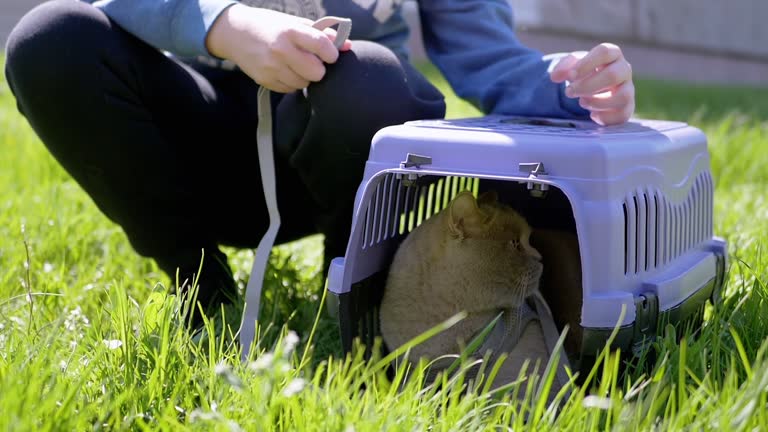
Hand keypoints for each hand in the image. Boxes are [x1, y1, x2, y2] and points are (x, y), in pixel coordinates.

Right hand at [206, 4, 351, 92]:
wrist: (234, 33)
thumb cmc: (270, 26)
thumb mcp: (294, 23)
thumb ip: (321, 34)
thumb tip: (347, 45)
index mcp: (290, 31)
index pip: (322, 46)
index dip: (331, 54)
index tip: (330, 55)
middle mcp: (281, 50)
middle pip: (316, 73)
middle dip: (319, 69)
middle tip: (313, 62)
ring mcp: (272, 67)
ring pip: (304, 84)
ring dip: (305, 77)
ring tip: (296, 65)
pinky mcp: (265, 80)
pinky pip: (290, 89)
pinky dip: (292, 83)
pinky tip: (285, 71)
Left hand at [550, 43, 633, 125]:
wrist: (594, 87)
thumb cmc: (585, 72)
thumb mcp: (573, 65)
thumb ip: (563, 67)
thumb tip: (555, 76)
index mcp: (612, 55)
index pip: (605, 52)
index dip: (586, 64)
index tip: (570, 76)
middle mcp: (624, 70)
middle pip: (612, 75)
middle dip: (586, 86)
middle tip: (569, 92)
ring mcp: (628, 89)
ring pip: (622, 96)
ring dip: (596, 102)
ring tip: (582, 102)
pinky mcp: (627, 108)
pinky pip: (622, 115)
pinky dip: (604, 117)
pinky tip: (593, 115)